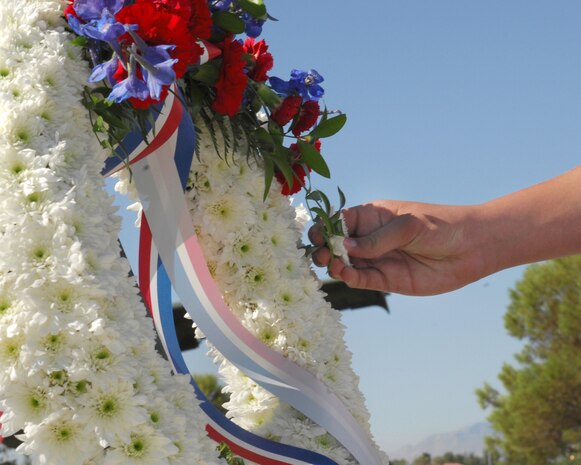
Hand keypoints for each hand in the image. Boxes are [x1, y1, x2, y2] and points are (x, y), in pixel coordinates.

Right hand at [309, 200, 489, 295]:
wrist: (471, 249)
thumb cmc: (441, 226)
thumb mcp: (408, 226)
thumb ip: (376, 238)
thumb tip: (344, 246)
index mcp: (372, 216)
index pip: (340, 220)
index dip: (325, 226)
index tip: (317, 235)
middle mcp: (370, 238)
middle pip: (337, 243)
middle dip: (325, 247)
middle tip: (322, 254)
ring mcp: (377, 259)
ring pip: (346, 264)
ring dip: (334, 264)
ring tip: (333, 264)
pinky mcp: (386, 280)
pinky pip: (362, 279)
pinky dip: (350, 278)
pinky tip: (345, 274)